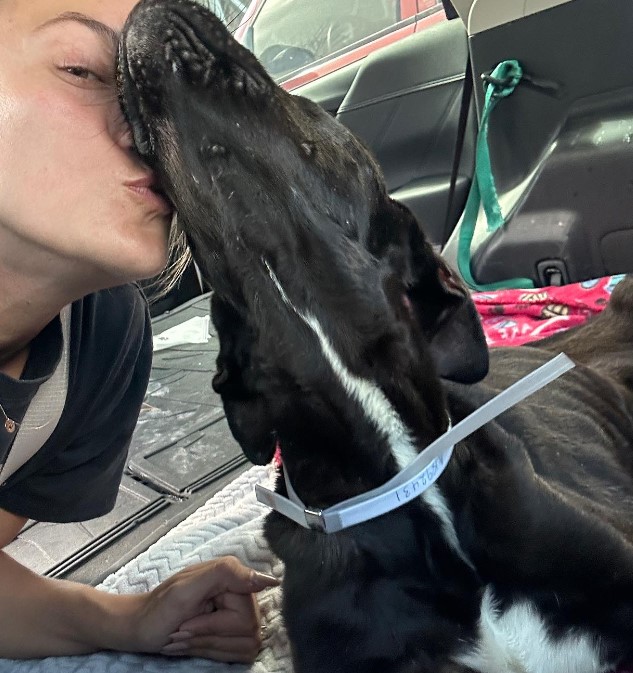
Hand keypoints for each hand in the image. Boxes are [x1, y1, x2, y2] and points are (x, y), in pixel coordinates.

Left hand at [134, 556, 277, 662]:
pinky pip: (241, 654)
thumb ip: (226, 573)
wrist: (143, 627)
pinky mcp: (239, 634)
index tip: (186, 622)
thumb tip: (266, 579)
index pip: (245, 616)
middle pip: (248, 631)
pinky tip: (193, 644)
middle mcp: (243, 593)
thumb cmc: (159, 608)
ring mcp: (243, 615)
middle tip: (183, 630)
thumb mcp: (186, 587)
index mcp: (233, 575)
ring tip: (185, 636)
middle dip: (209, 637)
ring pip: (246, 646)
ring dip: (208, 647)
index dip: (213, 626)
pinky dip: (213, 654)